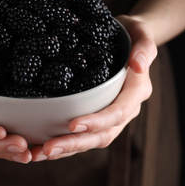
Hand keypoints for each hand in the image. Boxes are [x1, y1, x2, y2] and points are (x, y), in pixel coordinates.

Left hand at [30, 15, 157, 160]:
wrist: (127, 39)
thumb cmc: (131, 34)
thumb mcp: (141, 32)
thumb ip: (145, 46)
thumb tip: (138, 64)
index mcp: (135, 92)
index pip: (116, 113)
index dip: (96, 122)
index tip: (72, 125)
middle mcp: (125, 109)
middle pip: (101, 135)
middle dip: (74, 144)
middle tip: (48, 149)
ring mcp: (111, 116)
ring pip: (91, 140)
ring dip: (66, 149)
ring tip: (39, 153)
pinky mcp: (98, 115)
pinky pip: (83, 135)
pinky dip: (65, 143)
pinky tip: (43, 146)